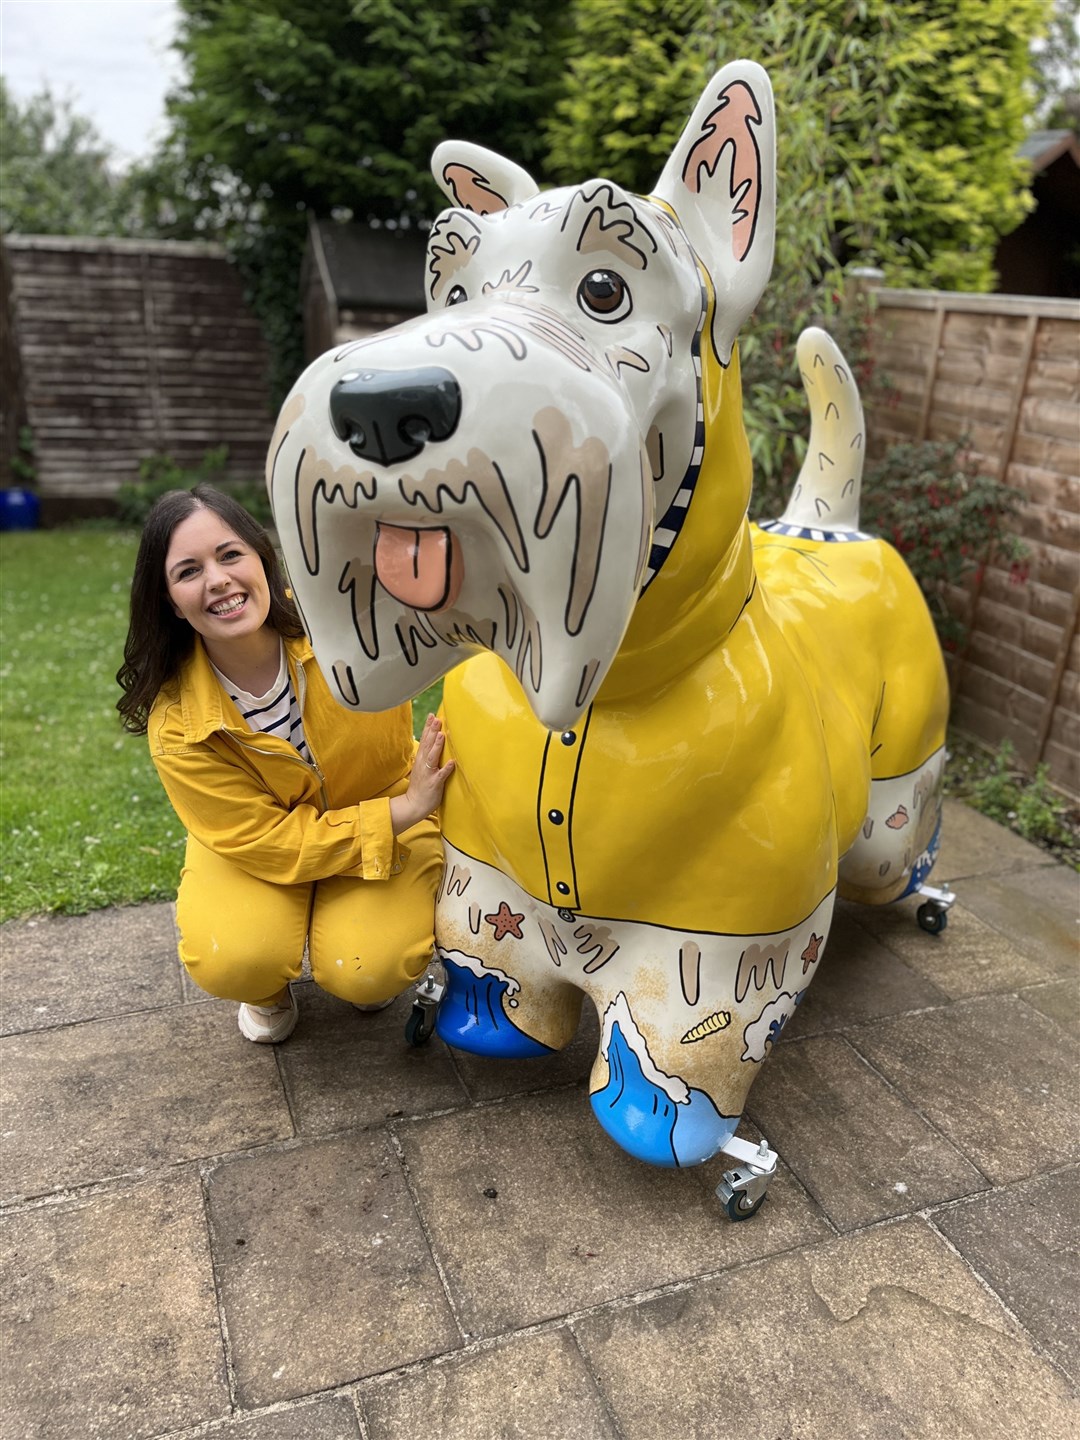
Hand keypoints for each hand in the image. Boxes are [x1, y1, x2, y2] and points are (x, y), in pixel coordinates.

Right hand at [389, 714, 455, 834]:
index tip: (432, 715)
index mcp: (421, 760)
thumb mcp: (422, 768)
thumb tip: (433, 742)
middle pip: (428, 745)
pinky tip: (452, 762)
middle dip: (432, 731)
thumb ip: (428, 756)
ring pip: (432, 757)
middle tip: (437, 718)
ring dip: (437, 746)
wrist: (414, 804)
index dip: (428, 728)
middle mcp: (424, 764)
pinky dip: (446, 769)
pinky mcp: (434, 784)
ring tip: (442, 734)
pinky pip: (441, 775)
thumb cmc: (421, 786)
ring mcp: (428, 774)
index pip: (425, 740)